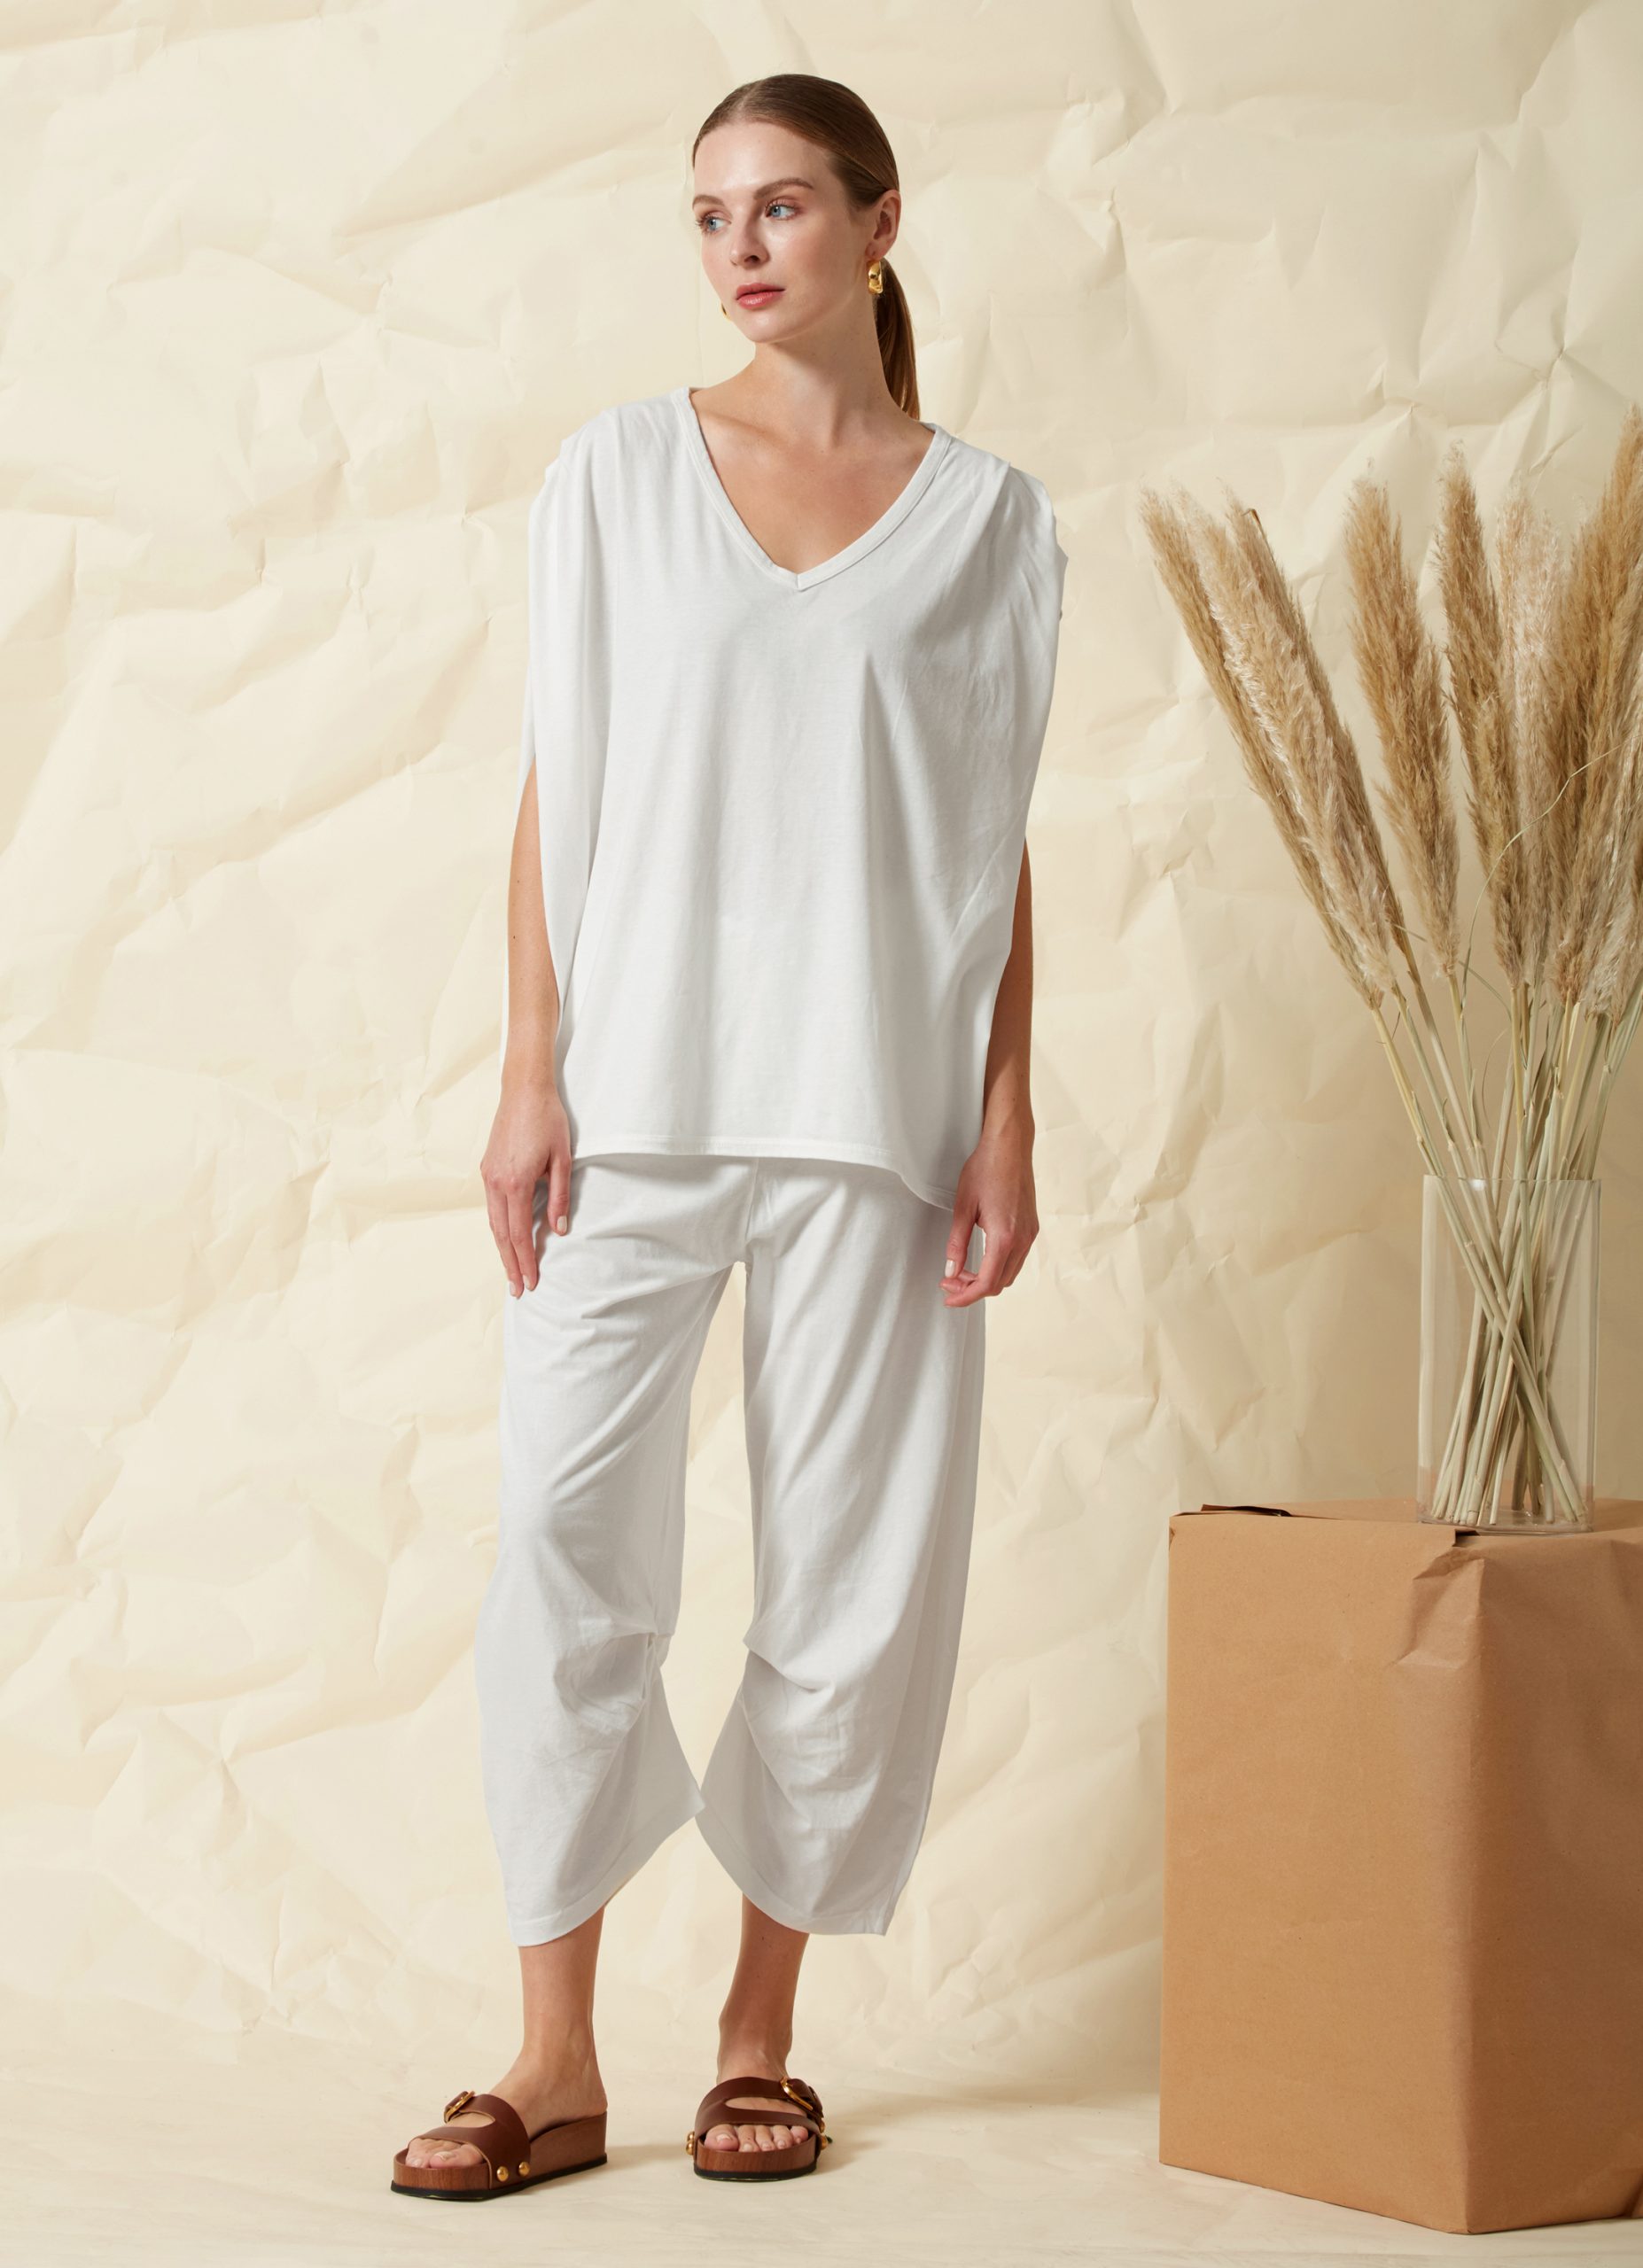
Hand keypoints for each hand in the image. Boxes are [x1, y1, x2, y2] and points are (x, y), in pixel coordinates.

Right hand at [482, 1071, 571, 1295]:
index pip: (519, 1233)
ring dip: (502, 1248)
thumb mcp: (563, 1159)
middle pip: (501, 1234)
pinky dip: (498, 1227)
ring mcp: (488, 1175)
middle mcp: (496, 1182)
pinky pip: (491, 1206)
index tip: (531, 1282)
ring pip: (492, 1222)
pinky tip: (506, 1237)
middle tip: (517, 1289)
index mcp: (516, 1182)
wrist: (524, 1090)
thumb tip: (559, 1228)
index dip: (525, 1260)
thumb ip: (560, 1196)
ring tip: (511, 1270)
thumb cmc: (548, 1120)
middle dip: (509, 1263)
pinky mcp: (487, 1168)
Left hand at [941, 1116, 1038, 1305]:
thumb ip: (956, 1243)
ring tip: (962, 1270)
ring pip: (1010, 1273)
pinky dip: (998, 1266)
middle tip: (949, 1281)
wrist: (1009, 1146)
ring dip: (986, 1279)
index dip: (965, 1296)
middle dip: (973, 1289)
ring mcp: (1030, 1234)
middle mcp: (1022, 1240)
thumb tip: (951, 1271)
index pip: (986, 1283)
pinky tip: (980, 1257)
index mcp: (1004, 1237)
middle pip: (999, 1283)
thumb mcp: (963, 1207)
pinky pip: (1017, 1259)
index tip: (949, 1297)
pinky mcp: (1031, 1227)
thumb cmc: (985, 1170)